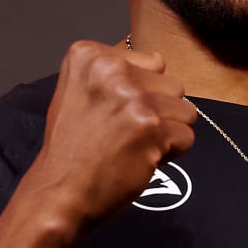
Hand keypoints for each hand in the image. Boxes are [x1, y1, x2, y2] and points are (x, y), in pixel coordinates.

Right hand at [22, 41, 196, 229]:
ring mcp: (133, 99)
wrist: (60, 192)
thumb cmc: (72, 148)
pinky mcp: (151, 127)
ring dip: (167, 133)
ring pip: (186, 111)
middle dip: (159, 113)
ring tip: (134, 145)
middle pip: (173, 86)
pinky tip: (140, 158)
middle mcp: (112, 70)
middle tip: (125, 133)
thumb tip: (158, 59)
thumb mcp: (80, 92)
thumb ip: (117, 73)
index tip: (114, 113)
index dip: (143, 94)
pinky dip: (171, 153)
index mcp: (90, 55)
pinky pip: (187, 136)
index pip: (154, 63)